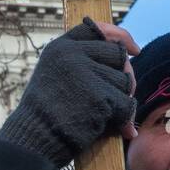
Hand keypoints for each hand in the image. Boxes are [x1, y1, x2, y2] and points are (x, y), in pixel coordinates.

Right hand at [0, 17, 140, 165]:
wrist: (35, 140)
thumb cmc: (48, 113)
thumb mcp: (57, 75)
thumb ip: (84, 61)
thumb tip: (129, 54)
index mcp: (60, 47)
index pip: (96, 29)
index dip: (119, 36)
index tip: (134, 50)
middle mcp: (71, 54)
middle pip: (117, 55)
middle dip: (124, 75)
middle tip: (121, 95)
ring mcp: (85, 73)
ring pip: (125, 81)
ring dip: (120, 100)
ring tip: (101, 114)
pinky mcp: (98, 96)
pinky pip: (126, 104)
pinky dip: (124, 119)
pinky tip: (115, 128)